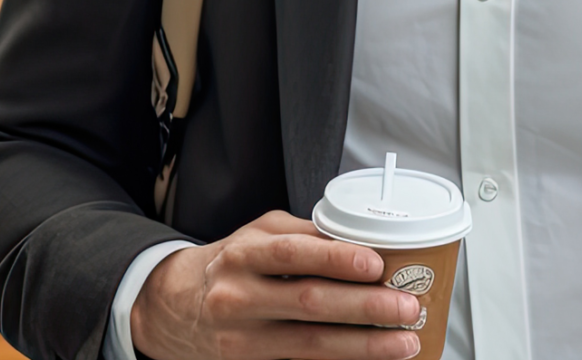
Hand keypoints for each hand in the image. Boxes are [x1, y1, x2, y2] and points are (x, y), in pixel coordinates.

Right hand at [130, 211, 421, 359]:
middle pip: (308, 305)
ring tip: (403, 343)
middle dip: (365, 308)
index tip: (376, 264)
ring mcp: (241, 341)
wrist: (175, 308)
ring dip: (363, 346)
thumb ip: (303, 236)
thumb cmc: (228, 265)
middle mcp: (238, 300)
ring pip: (309, 345)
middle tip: (407, 307)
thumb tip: (360, 241)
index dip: (336, 260)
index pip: (292, 255)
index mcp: (242, 256)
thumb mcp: (255, 236)